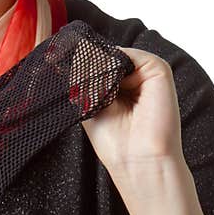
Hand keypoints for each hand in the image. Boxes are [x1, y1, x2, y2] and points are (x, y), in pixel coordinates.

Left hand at [80, 47, 185, 177]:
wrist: (138, 161)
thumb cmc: (115, 141)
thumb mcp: (89, 103)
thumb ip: (84, 78)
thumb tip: (76, 53)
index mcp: (118, 84)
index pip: (93, 60)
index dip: (75, 65)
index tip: (55, 66)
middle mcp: (132, 76)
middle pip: (100, 55)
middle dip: (84, 70)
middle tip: (86, 94)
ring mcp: (145, 72)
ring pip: (110, 55)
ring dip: (97, 73)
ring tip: (102, 99)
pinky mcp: (158, 69)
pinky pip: (126, 55)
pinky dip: (113, 70)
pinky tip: (114, 91)